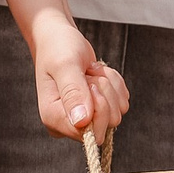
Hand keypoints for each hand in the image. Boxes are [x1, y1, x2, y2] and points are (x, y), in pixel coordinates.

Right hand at [27, 12, 129, 142]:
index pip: (88, 133)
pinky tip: (97, 73)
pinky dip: (114, 84)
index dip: (97, 107)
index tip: (89, 81)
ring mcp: (84, 118)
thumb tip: (82, 122)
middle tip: (88, 74)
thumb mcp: (65, 64)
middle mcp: (68, 124)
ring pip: (116, 113)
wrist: (59, 39)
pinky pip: (121, 103)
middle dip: (105, 94)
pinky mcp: (97, 110)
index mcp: (53, 118)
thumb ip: (73, 92)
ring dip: (109, 86)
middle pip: (106, 124)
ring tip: (90, 72)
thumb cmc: (58, 48)